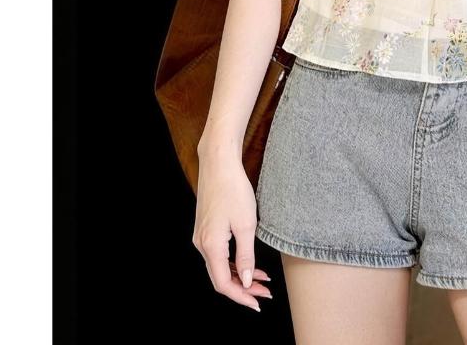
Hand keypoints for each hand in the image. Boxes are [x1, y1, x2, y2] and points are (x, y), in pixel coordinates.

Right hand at [192, 152, 274, 311]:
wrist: (219, 163)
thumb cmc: (233, 189)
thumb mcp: (246, 224)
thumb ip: (245, 256)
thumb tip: (245, 281)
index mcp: (210, 246)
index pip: (224, 284)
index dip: (241, 296)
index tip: (258, 303)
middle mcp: (201, 244)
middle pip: (220, 278)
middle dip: (243, 288)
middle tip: (265, 292)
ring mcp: (201, 236)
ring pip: (219, 267)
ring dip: (239, 275)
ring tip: (262, 279)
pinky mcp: (205, 228)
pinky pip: (217, 254)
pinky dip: (232, 262)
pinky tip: (247, 262)